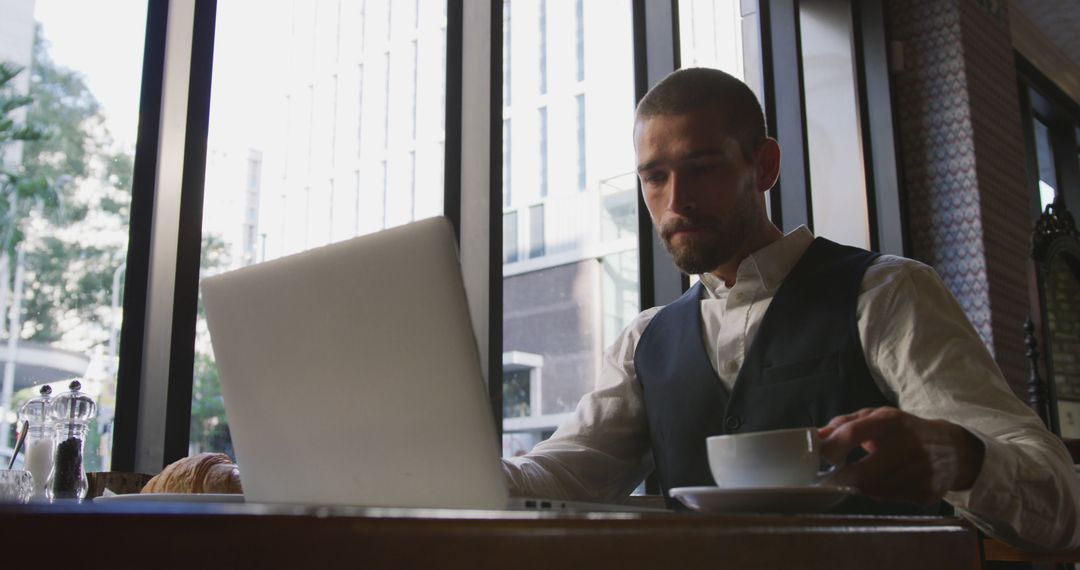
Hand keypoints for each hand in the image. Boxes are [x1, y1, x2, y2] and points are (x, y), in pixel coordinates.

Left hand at [818, 407, 985, 504]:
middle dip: (844, 478)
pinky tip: (886, 481)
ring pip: (874, 490)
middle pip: (863, 473)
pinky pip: (890, 499)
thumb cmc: (905, 430)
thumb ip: (844, 424)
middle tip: (835, 476)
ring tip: (865, 474)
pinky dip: (880, 492)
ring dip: (862, 485)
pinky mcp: (927, 492)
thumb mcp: (877, 417)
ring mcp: (921, 471)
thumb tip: (816, 436)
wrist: (953, 449)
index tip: (821, 457)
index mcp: (891, 421)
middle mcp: (909, 445)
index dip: (831, 448)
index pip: (852, 433)